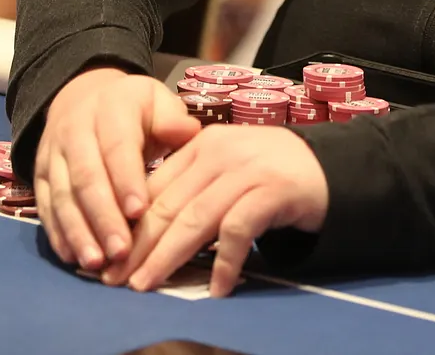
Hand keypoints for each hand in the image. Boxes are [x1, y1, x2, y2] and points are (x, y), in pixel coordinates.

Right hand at [35, 67, 200, 271]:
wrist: (83, 96)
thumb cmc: (134, 109)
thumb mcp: (157, 101)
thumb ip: (172, 119)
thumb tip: (189, 133)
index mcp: (111, 108)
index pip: (117, 146)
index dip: (126, 180)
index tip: (140, 212)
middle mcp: (75, 130)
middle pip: (86, 176)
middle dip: (103, 216)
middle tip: (121, 251)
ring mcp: (52, 154)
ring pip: (62, 195)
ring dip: (78, 231)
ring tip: (97, 263)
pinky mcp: (39, 174)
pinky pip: (45, 206)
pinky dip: (58, 233)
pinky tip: (73, 258)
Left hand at [107, 124, 327, 296]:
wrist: (326, 166)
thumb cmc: (267, 174)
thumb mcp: (223, 171)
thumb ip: (190, 190)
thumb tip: (141, 233)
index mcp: (199, 146)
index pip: (152, 187)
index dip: (125, 224)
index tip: (107, 255)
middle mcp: (218, 153)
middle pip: (167, 205)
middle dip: (137, 246)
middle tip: (114, 279)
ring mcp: (246, 171)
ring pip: (195, 218)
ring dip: (166, 257)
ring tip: (146, 285)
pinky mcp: (273, 191)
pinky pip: (239, 231)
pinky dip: (224, 262)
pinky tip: (217, 287)